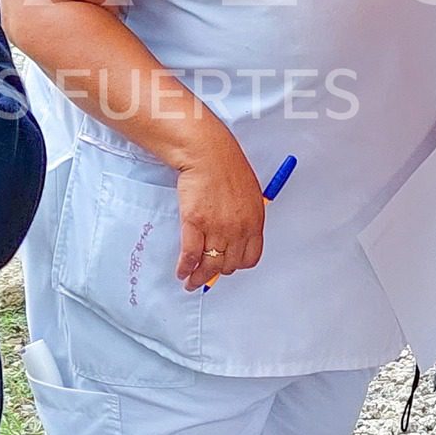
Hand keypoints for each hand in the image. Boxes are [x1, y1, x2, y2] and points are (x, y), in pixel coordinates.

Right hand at [174, 124, 265, 290]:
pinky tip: (181, 272)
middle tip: (206, 277)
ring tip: (191, 282)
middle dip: (216, 273)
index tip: (227, 268)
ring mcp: (216, 227)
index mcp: (254, 222)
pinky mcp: (195, 223)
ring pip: (209, 264)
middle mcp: (238, 228)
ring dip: (198, 277)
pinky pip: (191, 255)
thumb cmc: (226, 166)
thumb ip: (245, 217)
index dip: (236, 266)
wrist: (207, 152)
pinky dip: (185, 267)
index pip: (249, 258)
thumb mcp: (249, 194)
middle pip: (228, 264)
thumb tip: (236, 234)